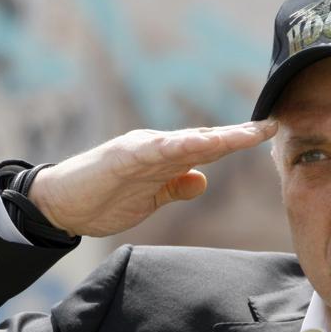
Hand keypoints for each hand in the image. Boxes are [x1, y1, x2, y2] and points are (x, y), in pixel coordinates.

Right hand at [27, 120, 277, 236]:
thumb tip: (202, 180)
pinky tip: (194, 145)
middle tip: (269, 127)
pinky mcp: (120, 159)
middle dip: (237, 136)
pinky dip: (173, 147)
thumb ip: (175, 187)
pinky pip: (151, 151)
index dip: (238, 142)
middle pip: (204, 140)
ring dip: (215, 138)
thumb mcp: (150, 198)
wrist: (61, 204)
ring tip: (243, 135)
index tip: (269, 134)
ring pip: (184, 142)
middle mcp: (157, 148)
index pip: (209, 148)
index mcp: (166, 158)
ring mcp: (139, 151)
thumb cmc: (103, 199)